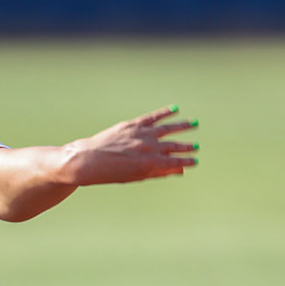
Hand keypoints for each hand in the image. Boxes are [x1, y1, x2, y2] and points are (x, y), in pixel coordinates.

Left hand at [61, 106, 199, 186]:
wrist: (88, 160)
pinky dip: (165, 113)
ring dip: (182, 126)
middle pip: (172, 146)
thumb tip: (177, 172)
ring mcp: (141, 134)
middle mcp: (147, 147)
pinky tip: (175, 109)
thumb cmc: (110, 173)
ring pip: (167, 128)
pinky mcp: (132, 124)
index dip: (186, 161)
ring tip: (194, 123)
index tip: (195, 161)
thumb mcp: (135, 176)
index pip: (174, 162)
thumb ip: (158, 173)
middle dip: (186, 146)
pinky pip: (152, 117)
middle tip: (196, 146)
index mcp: (149, 163)